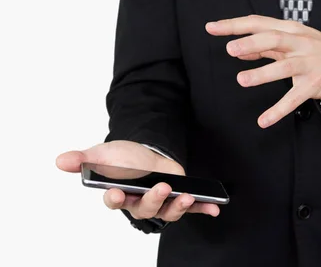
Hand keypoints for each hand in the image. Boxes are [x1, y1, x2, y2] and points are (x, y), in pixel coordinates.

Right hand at [56, 140, 219, 220]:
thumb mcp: (103, 154)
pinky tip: (214, 209)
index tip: (117, 193)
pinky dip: (202, 208)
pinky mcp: (177, 197)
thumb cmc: (123, 158)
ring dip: (178, 206)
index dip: (116, 199)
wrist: (145, 152)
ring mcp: (160, 201)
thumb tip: (61, 161)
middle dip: (153, 200)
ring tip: (186, 196)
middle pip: (145, 209)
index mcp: (120, 194)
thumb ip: (83, 159)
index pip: (115, 201)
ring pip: (168, 211)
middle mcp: (140, 203)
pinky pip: (191, 207)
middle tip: (161, 187)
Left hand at [206, 15, 320, 127]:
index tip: (211, 27)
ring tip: (242, 80)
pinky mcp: (313, 85)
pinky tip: (263, 120)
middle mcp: (299, 44)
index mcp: (290, 30)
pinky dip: (278, 110)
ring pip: (284, 67)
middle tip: (230, 49)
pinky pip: (294, 99)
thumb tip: (239, 48)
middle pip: (274, 39)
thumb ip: (265, 45)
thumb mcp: (292, 41)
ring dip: (263, 73)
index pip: (259, 23)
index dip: (234, 25)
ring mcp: (307, 64)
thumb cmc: (315, 49)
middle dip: (251, 43)